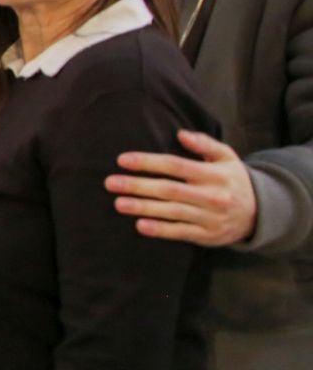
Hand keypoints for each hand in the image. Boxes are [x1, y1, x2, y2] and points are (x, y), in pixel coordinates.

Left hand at [107, 130, 257, 247]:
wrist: (260, 214)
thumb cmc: (232, 179)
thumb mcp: (226, 157)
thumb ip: (204, 144)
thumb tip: (180, 134)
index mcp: (214, 174)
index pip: (176, 166)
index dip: (148, 162)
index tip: (122, 160)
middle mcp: (212, 196)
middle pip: (169, 189)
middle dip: (138, 186)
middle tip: (110, 183)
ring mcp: (209, 217)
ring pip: (172, 212)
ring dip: (143, 208)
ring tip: (118, 203)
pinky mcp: (207, 235)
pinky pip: (180, 232)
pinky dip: (160, 230)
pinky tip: (140, 226)